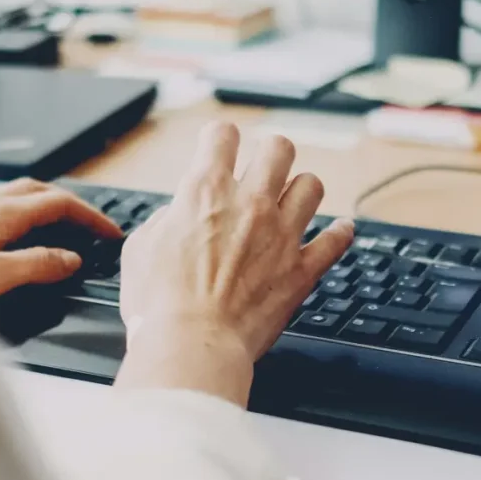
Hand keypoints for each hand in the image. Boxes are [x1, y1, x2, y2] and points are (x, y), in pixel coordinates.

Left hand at [0, 178, 121, 309]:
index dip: (89, 216)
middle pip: (38, 191)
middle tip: (91, 227)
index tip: (109, 234)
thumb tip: (69, 259)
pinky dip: (18, 213)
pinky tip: (10, 232)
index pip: (58, 202)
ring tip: (60, 226)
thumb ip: (34, 265)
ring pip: (14, 195)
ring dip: (44, 205)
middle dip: (71, 205)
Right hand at [115, 122, 353, 405]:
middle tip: (263, 168)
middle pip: (278, 148)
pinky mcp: (300, 270)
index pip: (222, 135)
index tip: (219, 146)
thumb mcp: (141, 248)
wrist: (192, 344)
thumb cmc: (159, 304)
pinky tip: (339, 231)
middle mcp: (248, 204)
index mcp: (204, 192)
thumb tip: (177, 216)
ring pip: (311, 185)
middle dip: (270, 153)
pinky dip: (339, 234)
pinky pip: (335, 241)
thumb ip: (165, 221)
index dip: (220, 137)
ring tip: (292, 200)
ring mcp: (280, 235)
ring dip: (301, 189)